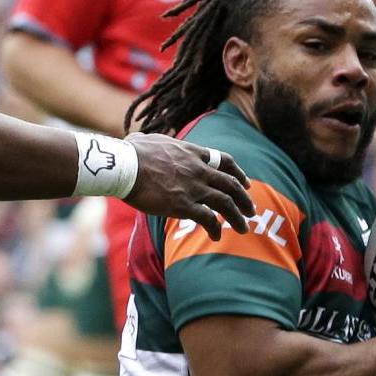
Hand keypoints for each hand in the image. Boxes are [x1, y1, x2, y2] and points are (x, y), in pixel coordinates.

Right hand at [123, 134, 253, 236]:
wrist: (124, 166)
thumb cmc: (129, 152)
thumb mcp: (145, 139)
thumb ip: (150, 141)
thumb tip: (138, 139)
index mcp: (191, 153)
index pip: (223, 161)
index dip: (237, 173)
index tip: (244, 183)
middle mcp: (198, 170)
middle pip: (230, 184)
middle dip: (244, 198)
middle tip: (251, 209)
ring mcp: (193, 188)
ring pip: (225, 203)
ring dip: (237, 216)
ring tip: (243, 228)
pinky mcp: (183, 205)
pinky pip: (208, 219)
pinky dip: (215, 228)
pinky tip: (216, 236)